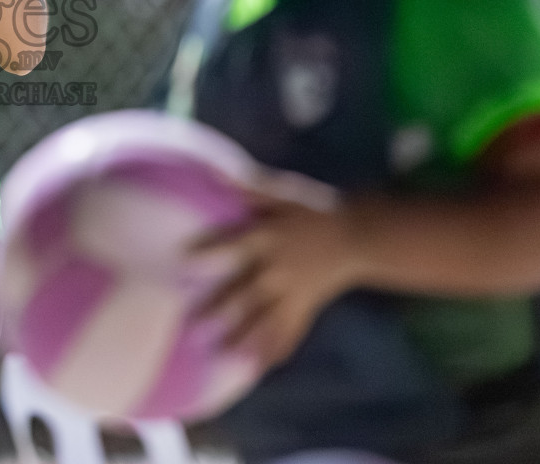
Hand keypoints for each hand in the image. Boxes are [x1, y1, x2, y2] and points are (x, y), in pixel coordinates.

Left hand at [188, 188, 359, 369]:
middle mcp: (277, 269)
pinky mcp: (305, 309)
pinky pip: (290, 333)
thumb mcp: (282, 194)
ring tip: (222, 355)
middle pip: (246, 291)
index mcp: (268, 238)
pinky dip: (276, 350)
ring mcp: (292, 293)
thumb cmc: (312, 213)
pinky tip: (260, 367)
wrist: (356, 237)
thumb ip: (249, 187)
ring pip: (265, 319)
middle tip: (194, 326)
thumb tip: (215, 172)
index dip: (210, 252)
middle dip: (221, 309)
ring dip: (244, 337)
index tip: (183, 263)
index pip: (234, 245)